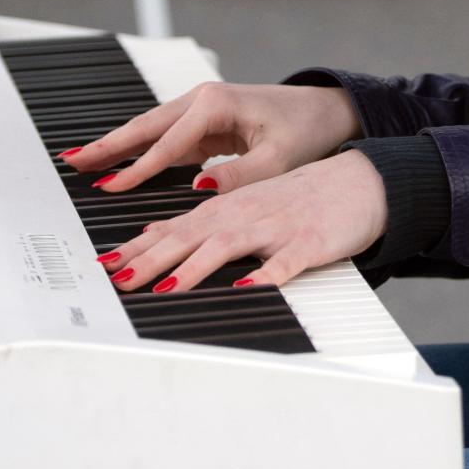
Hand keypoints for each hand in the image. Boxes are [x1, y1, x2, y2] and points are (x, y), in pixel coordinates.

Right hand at [59, 82, 361, 192]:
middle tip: (71, 162)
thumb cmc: (306, 130)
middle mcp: (203, 100)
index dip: (138, 168)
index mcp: (217, 103)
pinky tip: (119, 165)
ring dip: (118, 146)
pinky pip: (165, 139)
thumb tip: (200, 186)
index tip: (110, 186)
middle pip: (146, 126)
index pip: (168, 142)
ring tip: (82, 162)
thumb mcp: (279, 158)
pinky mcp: (204, 123)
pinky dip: (140, 151)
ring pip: (151, 130)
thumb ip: (240, 175)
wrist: (325, 111)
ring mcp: (201, 110)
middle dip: (109, 145)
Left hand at [99, 150, 388, 293]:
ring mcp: (279, 227)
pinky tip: (249, 288)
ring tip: (169, 287)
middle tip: (121, 279)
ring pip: (231, 244)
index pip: (176, 226)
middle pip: (193, 234)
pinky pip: (286, 262)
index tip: (106, 264)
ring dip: (197, 266)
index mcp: (231, 206)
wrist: (361, 180)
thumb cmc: (304, 198)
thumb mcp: (249, 203)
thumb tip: (153, 237)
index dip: (139, 246)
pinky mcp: (310, 242)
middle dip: (153, 258)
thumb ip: (204, 221)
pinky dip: (266, 275)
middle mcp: (248, 214)